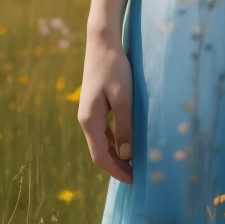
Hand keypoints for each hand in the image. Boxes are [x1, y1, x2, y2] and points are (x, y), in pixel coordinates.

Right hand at [77, 30, 134, 183]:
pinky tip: (128, 142)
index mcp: (90, 121)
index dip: (118, 172)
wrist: (102, 42)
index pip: (101, 157)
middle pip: (100, 152)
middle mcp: (86, 119)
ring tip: (136, 163)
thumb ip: (125, 126)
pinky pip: (104, 131)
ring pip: (101, 142)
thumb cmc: (114, 67)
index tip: (135, 181)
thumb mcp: (124, 97)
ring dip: (116, 154)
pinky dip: (114, 141)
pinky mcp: (95, 104)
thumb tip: (126, 154)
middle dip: (118, 166)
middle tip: (139, 176)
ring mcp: (89, 112)